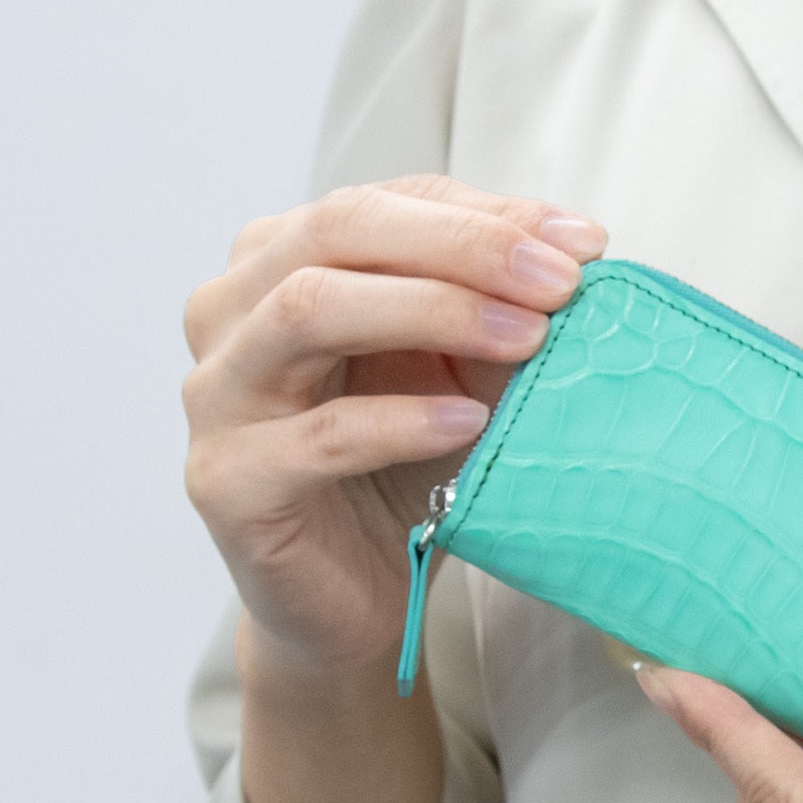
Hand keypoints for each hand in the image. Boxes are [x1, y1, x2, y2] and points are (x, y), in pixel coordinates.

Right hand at [181, 174, 606, 675]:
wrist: (352, 600)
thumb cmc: (401, 470)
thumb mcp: (457, 370)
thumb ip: (496, 306)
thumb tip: (580, 251)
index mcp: (277, 261)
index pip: (383, 202)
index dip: (486, 216)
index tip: (584, 245)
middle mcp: (229, 311)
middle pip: (336, 231)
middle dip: (462, 248)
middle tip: (559, 284)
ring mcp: (217, 394)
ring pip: (309, 310)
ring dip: (432, 311)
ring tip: (526, 339)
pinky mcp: (226, 480)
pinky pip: (316, 434)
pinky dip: (402, 421)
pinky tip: (471, 423)